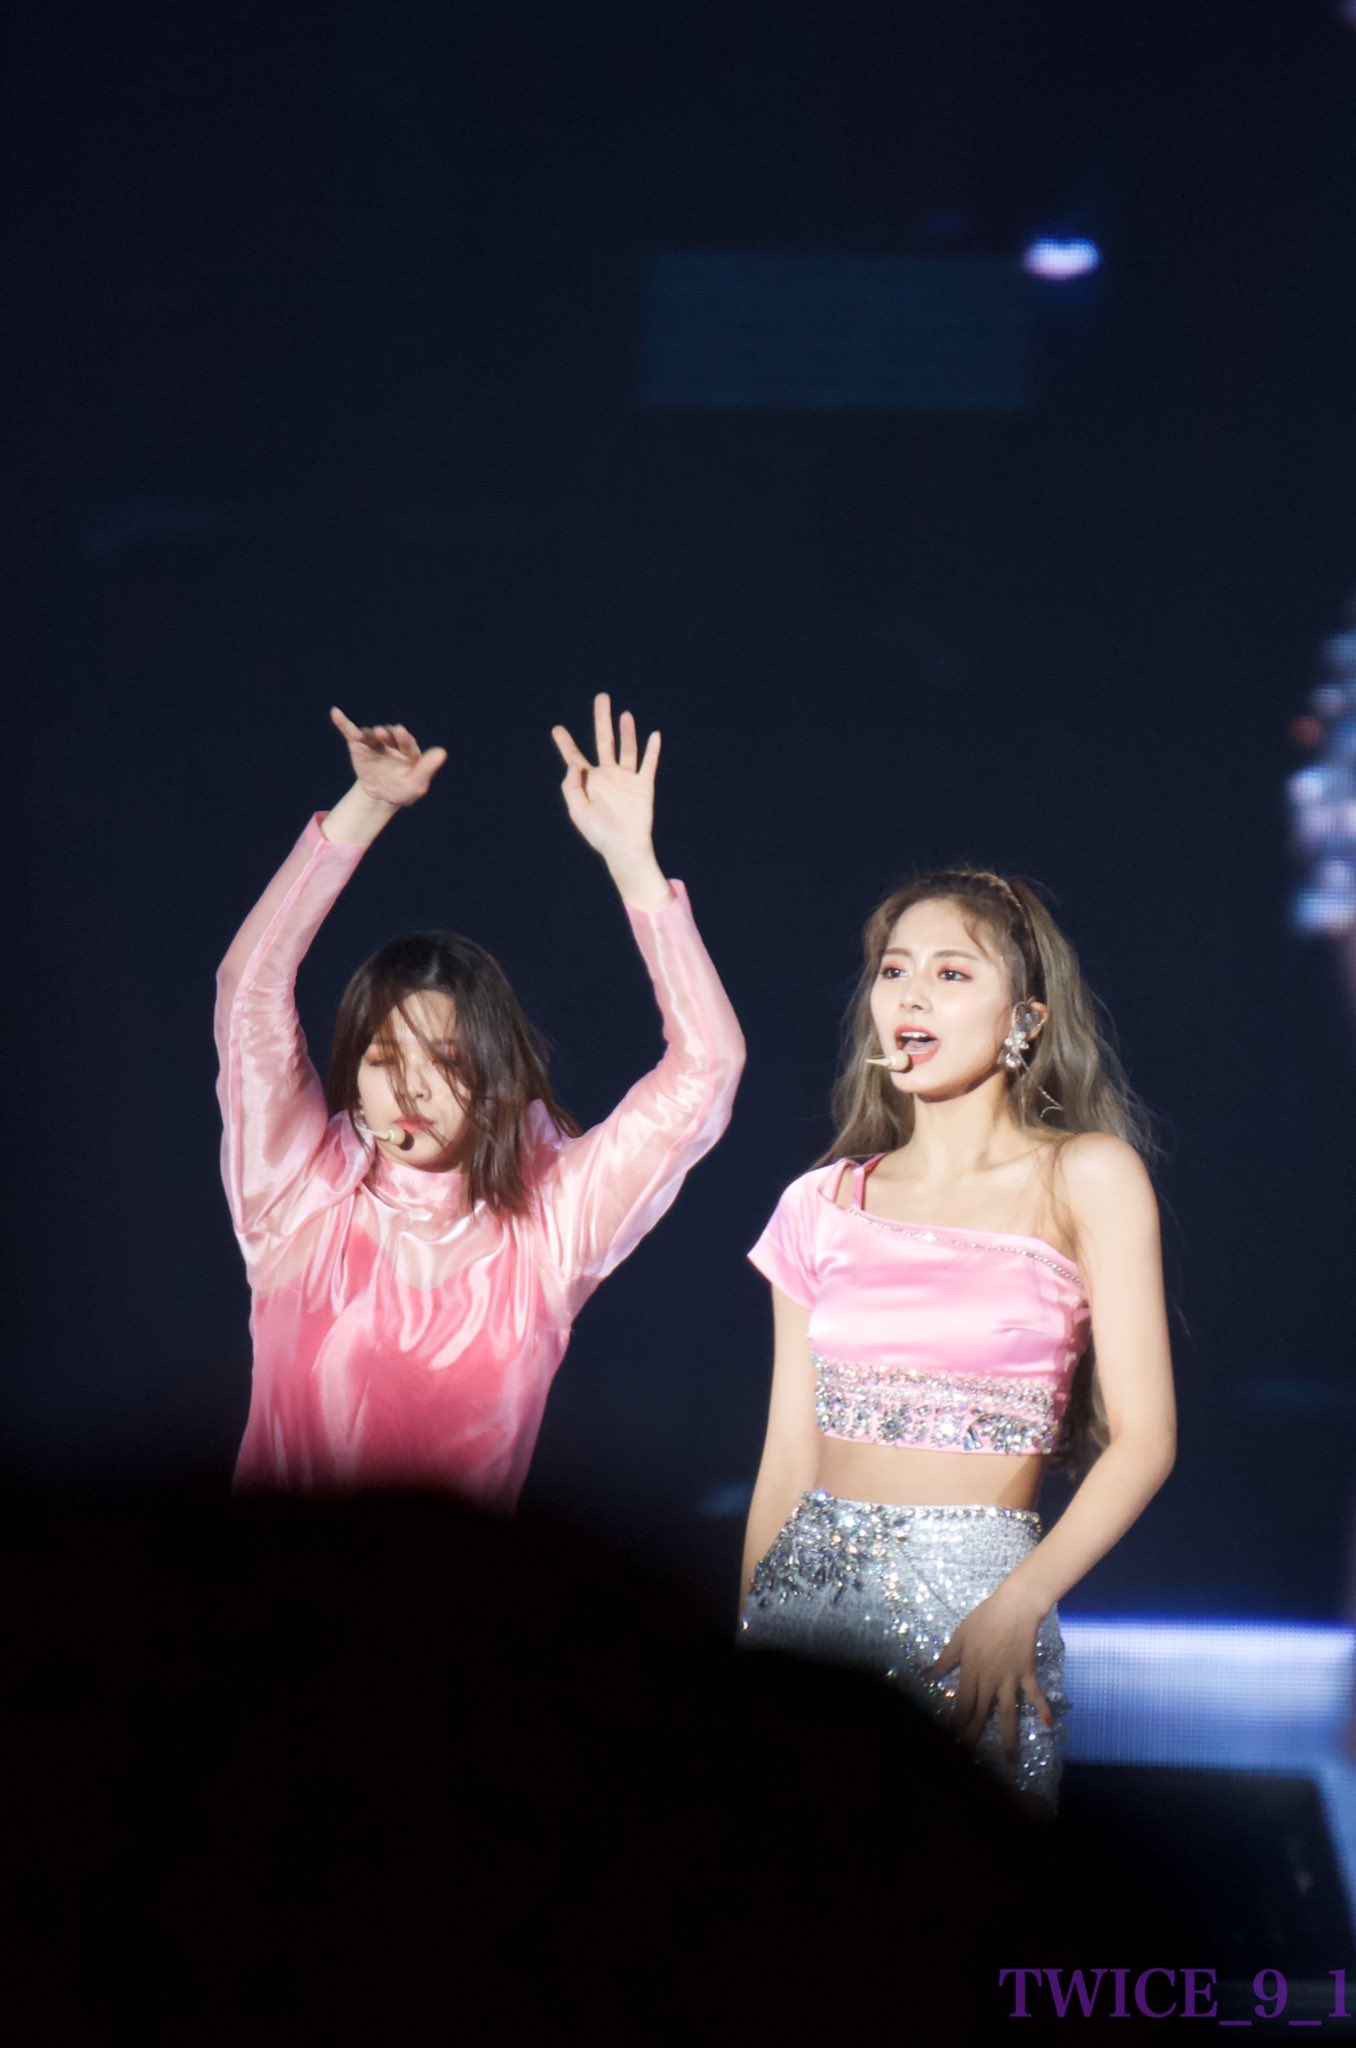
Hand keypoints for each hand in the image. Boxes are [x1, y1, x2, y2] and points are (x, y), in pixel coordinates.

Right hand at [330, 706, 446, 807]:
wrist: (381, 795)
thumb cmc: (403, 789)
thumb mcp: (416, 783)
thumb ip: (427, 768)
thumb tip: (442, 752)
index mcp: (408, 748)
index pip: (406, 741)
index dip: (403, 737)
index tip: (400, 732)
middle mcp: (391, 741)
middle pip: (388, 736)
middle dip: (385, 735)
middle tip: (381, 733)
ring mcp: (374, 742)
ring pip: (369, 735)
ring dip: (364, 733)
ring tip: (359, 735)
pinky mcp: (358, 744)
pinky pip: (350, 732)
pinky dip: (343, 722)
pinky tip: (335, 712)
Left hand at [550, 693, 659, 869]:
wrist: (625, 848)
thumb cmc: (599, 833)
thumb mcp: (577, 811)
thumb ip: (571, 786)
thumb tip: (574, 763)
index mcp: (588, 782)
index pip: (575, 757)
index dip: (565, 743)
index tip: (557, 728)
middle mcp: (608, 775)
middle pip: (604, 740)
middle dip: (602, 719)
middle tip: (602, 697)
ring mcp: (626, 779)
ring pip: (627, 748)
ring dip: (627, 731)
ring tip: (625, 714)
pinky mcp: (643, 786)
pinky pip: (648, 764)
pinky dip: (652, 750)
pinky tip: (654, 735)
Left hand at [924, 1587, 1052, 1762]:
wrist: (1014, 1607)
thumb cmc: (983, 1620)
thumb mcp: (959, 1638)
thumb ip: (944, 1660)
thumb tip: (925, 1677)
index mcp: (971, 1672)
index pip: (961, 1705)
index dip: (955, 1724)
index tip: (949, 1741)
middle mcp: (990, 1681)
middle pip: (981, 1714)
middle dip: (975, 1737)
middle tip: (971, 1757)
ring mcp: (1010, 1679)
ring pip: (1008, 1713)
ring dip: (1008, 1737)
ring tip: (1010, 1759)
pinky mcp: (1026, 1673)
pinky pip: (1034, 1694)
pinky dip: (1042, 1707)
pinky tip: (1048, 1724)